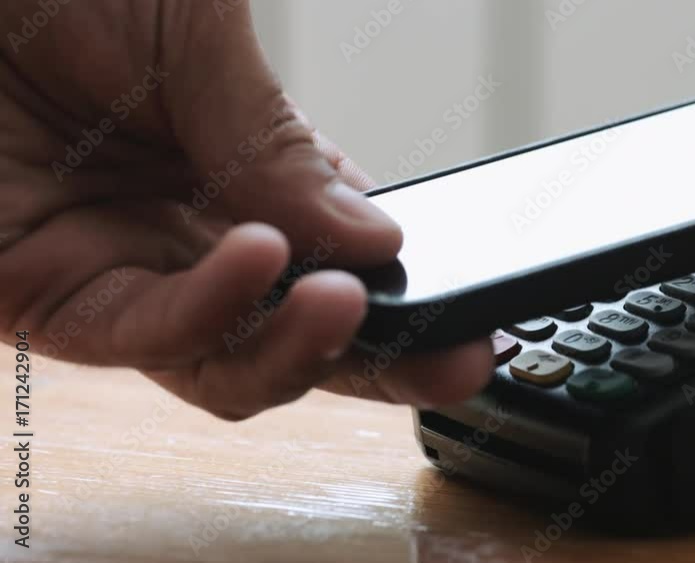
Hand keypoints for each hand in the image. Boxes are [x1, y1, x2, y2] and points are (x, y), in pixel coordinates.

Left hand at [0, 0, 492, 419]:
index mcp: (238, 170)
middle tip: (458, 358)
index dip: (401, 295)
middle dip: (383, 359)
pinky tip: (262, 254)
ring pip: (228, 364)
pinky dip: (214, 309)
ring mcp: (120, 271)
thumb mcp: (195, 35)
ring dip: (300, 348)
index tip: (468, 314)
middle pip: (294, 331)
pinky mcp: (43, 298)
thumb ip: (281, 148)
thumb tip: (376, 238)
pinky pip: (145, 338)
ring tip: (346, 300)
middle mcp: (186, 232)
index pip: (337, 261)